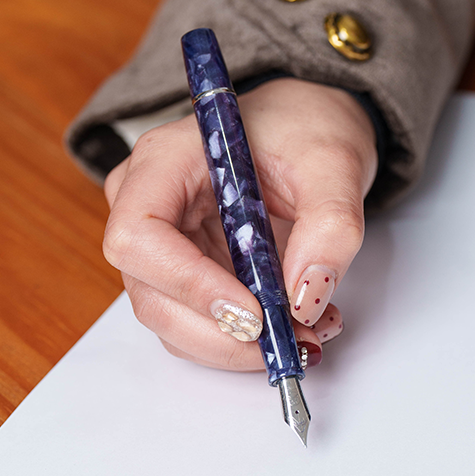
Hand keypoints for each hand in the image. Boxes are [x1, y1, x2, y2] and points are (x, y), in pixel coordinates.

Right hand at [102, 78, 377, 370]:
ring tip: (308, 331)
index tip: (254, 313)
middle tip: (294, 339)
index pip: (139, 237)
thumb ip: (331, 228)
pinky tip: (295, 323)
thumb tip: (307, 299)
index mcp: (164, 162)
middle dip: (223, 334)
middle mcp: (147, 205)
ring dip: (239, 346)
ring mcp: (162, 245)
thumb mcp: (335, 166)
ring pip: (174, 323)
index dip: (189, 284)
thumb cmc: (307, 129)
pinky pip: (201, 325)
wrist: (309, 132)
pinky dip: (246, 341)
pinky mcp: (186, 273)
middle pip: (152, 295)